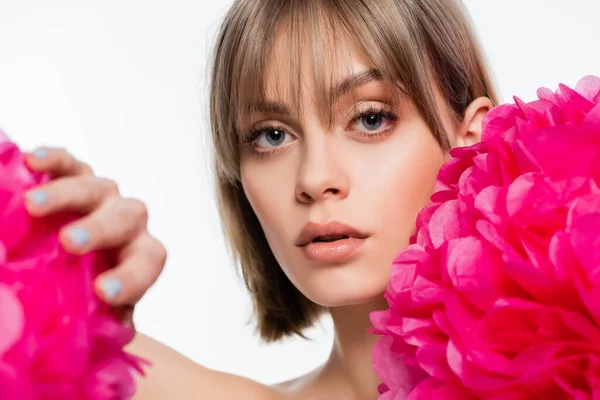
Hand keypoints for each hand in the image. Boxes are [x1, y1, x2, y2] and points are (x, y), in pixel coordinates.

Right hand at [23, 147, 166, 323]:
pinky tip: (32, 161)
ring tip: (32, 205)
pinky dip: (54, 160)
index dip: (131, 278)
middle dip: (99, 230)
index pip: (147, 263)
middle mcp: (128, 223)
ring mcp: (103, 197)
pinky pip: (70, 164)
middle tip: (69, 242)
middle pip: (125, 219)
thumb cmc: (85, 287)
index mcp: (138, 256)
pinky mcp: (77, 175)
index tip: (105, 293)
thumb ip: (93, 317)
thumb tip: (86, 327)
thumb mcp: (91, 308)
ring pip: (96, 188)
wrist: (74, 259)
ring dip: (66, 195)